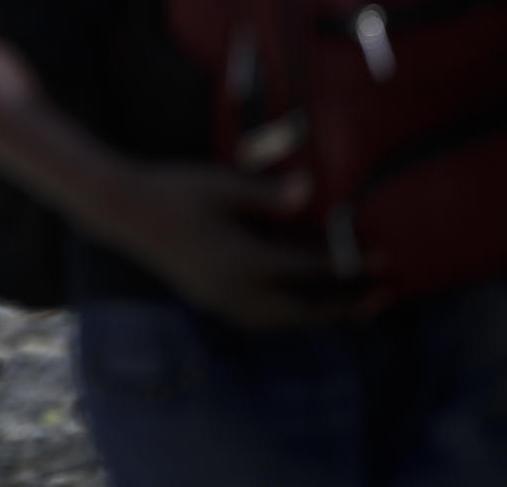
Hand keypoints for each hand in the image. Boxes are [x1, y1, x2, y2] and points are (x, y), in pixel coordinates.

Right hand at [103, 165, 382, 333]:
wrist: (122, 210)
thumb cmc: (175, 190)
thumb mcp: (222, 185)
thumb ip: (269, 195)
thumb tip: (312, 191)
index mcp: (243, 263)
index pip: (309, 271)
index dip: (349, 266)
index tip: (383, 259)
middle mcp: (235, 293)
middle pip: (303, 312)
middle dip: (344, 305)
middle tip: (381, 294)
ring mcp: (221, 301)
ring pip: (282, 321)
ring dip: (318, 314)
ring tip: (350, 302)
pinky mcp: (211, 300)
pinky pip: (262, 317)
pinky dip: (291, 312)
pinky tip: (300, 299)